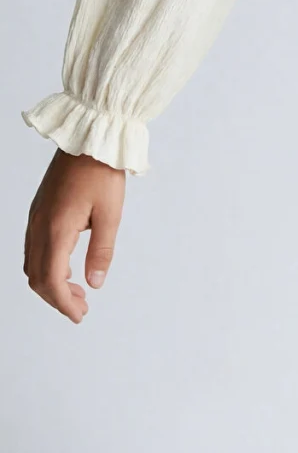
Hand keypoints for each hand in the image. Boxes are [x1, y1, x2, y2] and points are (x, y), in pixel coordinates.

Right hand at [23, 148, 125, 322]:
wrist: (90, 138)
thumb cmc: (102, 171)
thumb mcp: (110, 213)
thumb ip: (102, 250)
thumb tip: (95, 283)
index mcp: (56, 229)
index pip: (51, 280)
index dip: (64, 303)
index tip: (80, 314)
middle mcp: (39, 225)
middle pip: (37, 277)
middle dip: (57, 298)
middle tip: (81, 307)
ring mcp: (36, 217)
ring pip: (33, 263)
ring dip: (50, 282)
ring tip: (77, 289)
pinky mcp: (39, 209)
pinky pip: (34, 247)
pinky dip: (46, 264)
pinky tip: (66, 265)